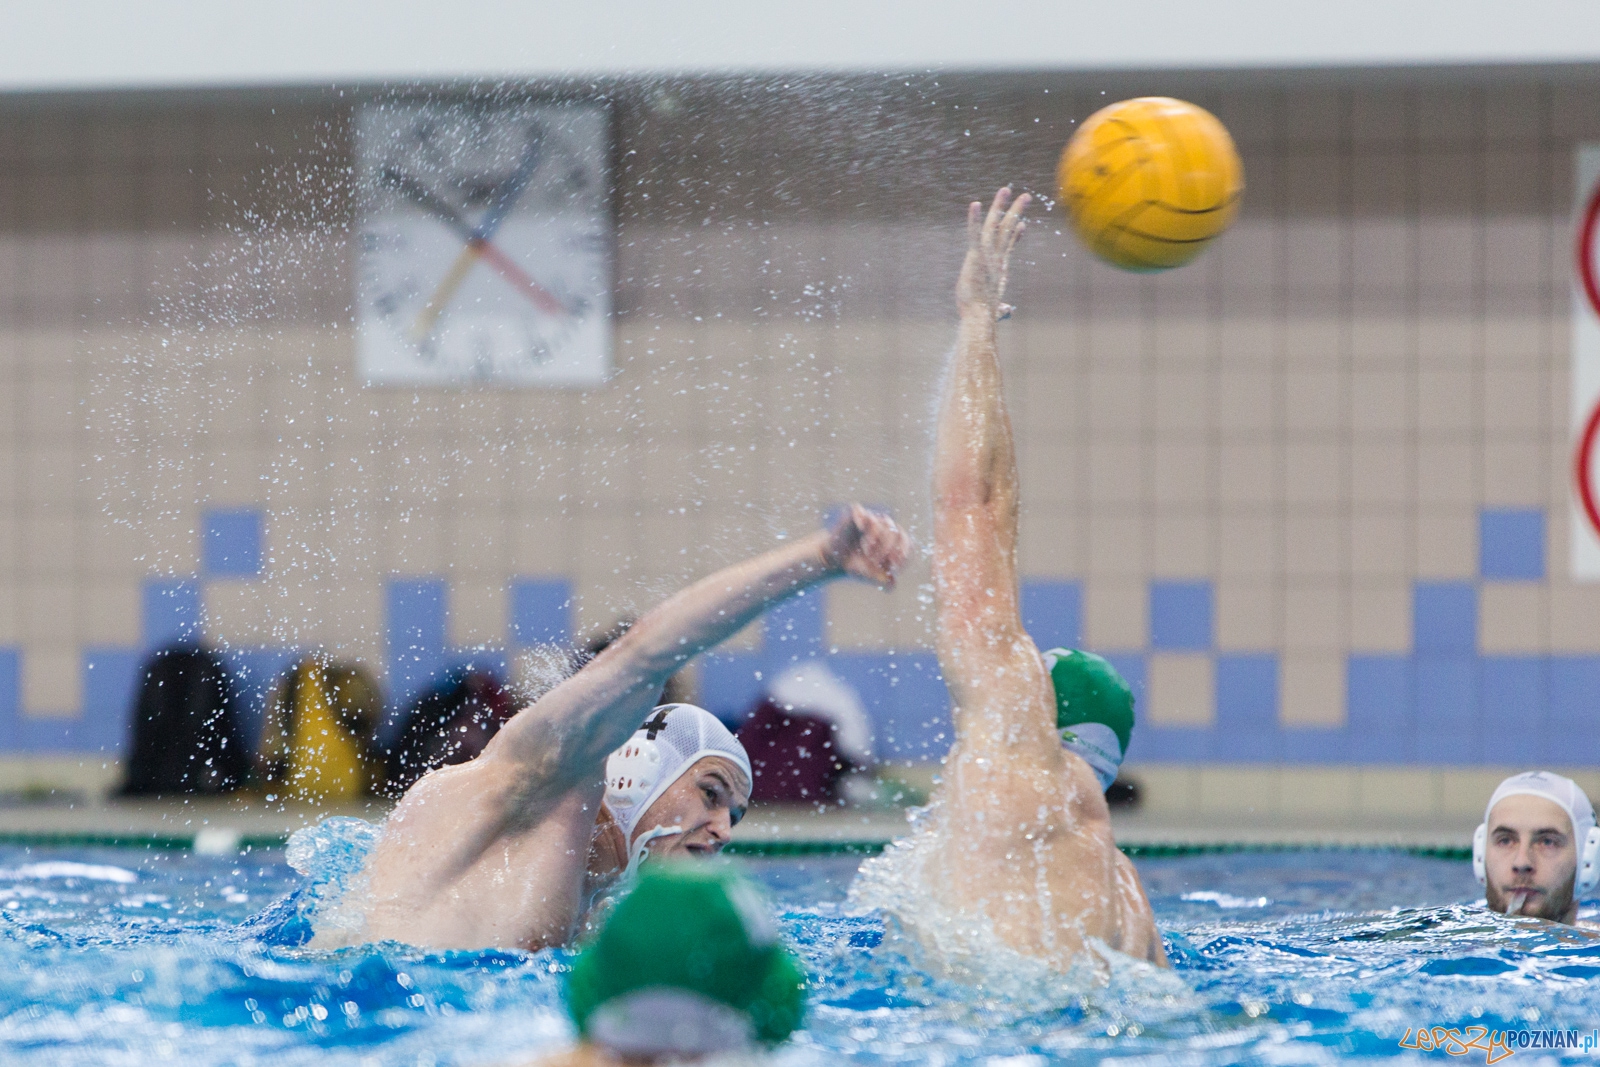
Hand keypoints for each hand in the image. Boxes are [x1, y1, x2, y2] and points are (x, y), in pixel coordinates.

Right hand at [823, 505, 912, 587]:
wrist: (835, 560)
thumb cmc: (858, 565)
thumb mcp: (871, 576)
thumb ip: (884, 580)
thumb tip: (891, 583)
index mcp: (895, 540)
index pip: (908, 543)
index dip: (903, 554)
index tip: (893, 566)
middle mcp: (886, 526)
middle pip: (896, 533)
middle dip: (887, 550)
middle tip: (875, 561)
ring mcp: (871, 518)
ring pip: (882, 523)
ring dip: (876, 541)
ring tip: (867, 553)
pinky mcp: (856, 513)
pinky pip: (863, 513)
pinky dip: (863, 521)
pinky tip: (861, 531)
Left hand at [956, 186, 1029, 320]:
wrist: (979, 317)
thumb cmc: (982, 315)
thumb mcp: (992, 309)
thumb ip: (1001, 309)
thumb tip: (1006, 312)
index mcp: (1000, 268)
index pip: (1008, 246)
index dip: (1015, 234)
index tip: (1022, 224)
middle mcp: (997, 258)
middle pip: (1007, 229)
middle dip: (1016, 211)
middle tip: (1025, 196)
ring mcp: (988, 256)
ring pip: (995, 225)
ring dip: (1000, 206)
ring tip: (1006, 189)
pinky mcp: (976, 257)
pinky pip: (975, 234)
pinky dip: (975, 219)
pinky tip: (975, 204)